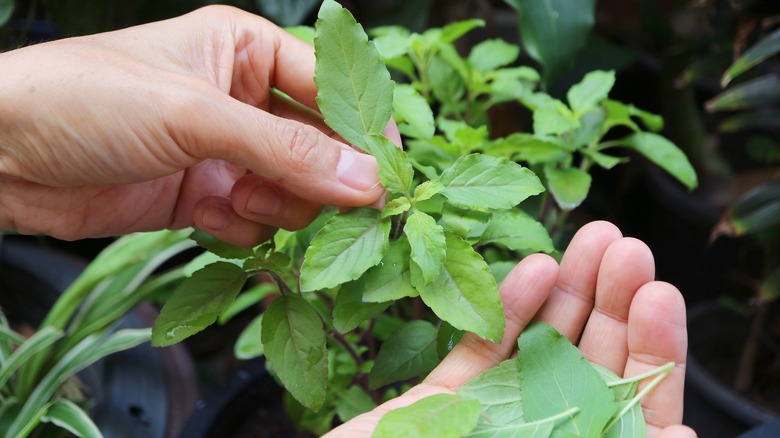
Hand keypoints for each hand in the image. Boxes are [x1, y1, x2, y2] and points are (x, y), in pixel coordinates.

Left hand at [0, 6, 394, 245]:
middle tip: (331, 206)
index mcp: (245, 51)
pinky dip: (241, 227)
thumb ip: (286, 152)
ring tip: (236, 197)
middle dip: (321, 179)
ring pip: (292, 190)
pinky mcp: (204, 196)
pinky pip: (254, 220)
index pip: (330, 86)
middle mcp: (242, 99)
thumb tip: (367, 181)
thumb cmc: (86, 99)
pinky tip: (207, 215)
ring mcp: (223, 151)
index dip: (363, 128)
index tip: (388, 172)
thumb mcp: (196, 116)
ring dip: (276, 205)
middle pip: (318, 147)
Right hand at [327, 221, 695, 436]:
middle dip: (613, 301)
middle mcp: (543, 437)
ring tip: (593, 236)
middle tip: (625, 244)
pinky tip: (532, 267)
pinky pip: (482, 350)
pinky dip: (507, 309)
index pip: (638, 408)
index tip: (657, 293)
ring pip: (543, 346)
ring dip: (569, 290)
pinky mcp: (444, 401)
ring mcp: (494, 418)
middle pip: (594, 364)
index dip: (656, 350)